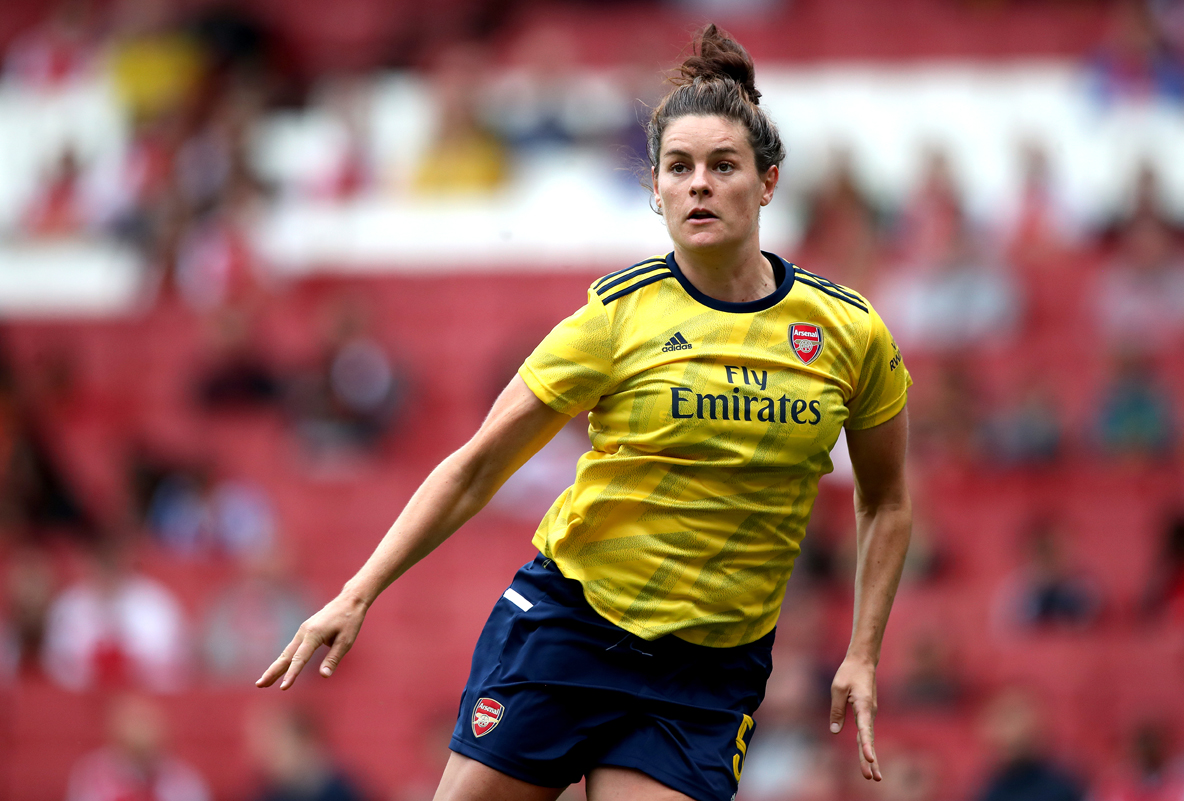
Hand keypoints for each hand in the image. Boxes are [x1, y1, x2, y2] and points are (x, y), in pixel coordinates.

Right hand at [256, 593, 367, 689]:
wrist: (349, 600)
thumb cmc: (350, 620)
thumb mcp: (346, 641)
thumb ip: (333, 658)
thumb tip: (324, 676)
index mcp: (314, 633)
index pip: (300, 658)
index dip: (292, 674)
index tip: (283, 688)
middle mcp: (304, 631)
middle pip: (286, 655)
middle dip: (272, 671)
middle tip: (259, 685)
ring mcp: (303, 631)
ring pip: (286, 652)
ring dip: (275, 667)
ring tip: (263, 682)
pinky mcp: (305, 631)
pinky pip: (292, 648)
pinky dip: (283, 660)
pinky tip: (278, 669)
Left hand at [829, 655, 881, 780]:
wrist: (862, 661)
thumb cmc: (848, 672)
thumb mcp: (837, 689)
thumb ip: (836, 710)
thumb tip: (835, 731)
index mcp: (863, 705)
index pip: (865, 729)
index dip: (867, 746)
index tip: (870, 759)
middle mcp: (869, 712)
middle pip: (869, 739)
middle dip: (870, 760)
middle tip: (873, 778)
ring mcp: (869, 713)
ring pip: (869, 737)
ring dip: (870, 756)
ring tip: (872, 775)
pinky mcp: (866, 712)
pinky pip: (866, 731)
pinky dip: (867, 745)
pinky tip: (868, 758)